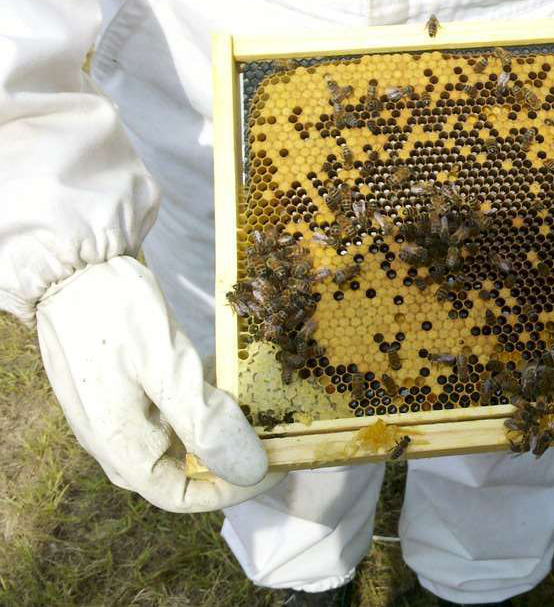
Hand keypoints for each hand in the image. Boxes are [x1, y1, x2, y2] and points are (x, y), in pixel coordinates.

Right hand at [35, 256, 282, 511]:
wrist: (70, 264)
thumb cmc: (113, 315)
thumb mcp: (166, 368)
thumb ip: (205, 422)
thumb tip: (250, 471)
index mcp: (123, 448)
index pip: (182, 496)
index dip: (233, 487)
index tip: (275, 463)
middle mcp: (121, 439)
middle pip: (185, 467)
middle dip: (233, 453)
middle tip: (277, 429)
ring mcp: (124, 411)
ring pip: (184, 433)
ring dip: (223, 421)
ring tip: (263, 400)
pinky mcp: (131, 384)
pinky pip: (174, 404)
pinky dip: (205, 395)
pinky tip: (229, 373)